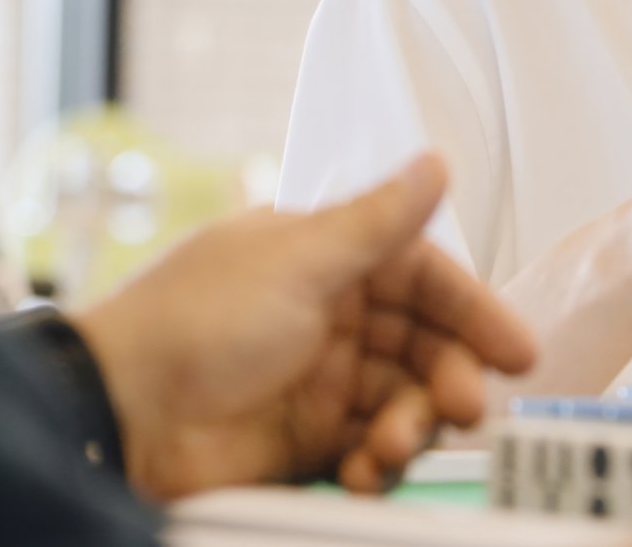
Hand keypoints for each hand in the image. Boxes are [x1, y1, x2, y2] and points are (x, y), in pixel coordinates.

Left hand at [74, 154, 536, 500]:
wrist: (119, 418)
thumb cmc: (191, 325)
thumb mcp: (299, 261)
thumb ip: (379, 220)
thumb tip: (434, 162)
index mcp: (329, 261)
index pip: (426, 279)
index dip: (473, 311)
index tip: (513, 348)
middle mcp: (332, 317)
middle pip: (425, 346)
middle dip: (450, 378)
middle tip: (465, 406)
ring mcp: (320, 379)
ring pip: (403, 399)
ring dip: (413, 424)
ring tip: (393, 446)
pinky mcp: (306, 438)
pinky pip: (369, 447)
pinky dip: (378, 460)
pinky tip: (366, 468)